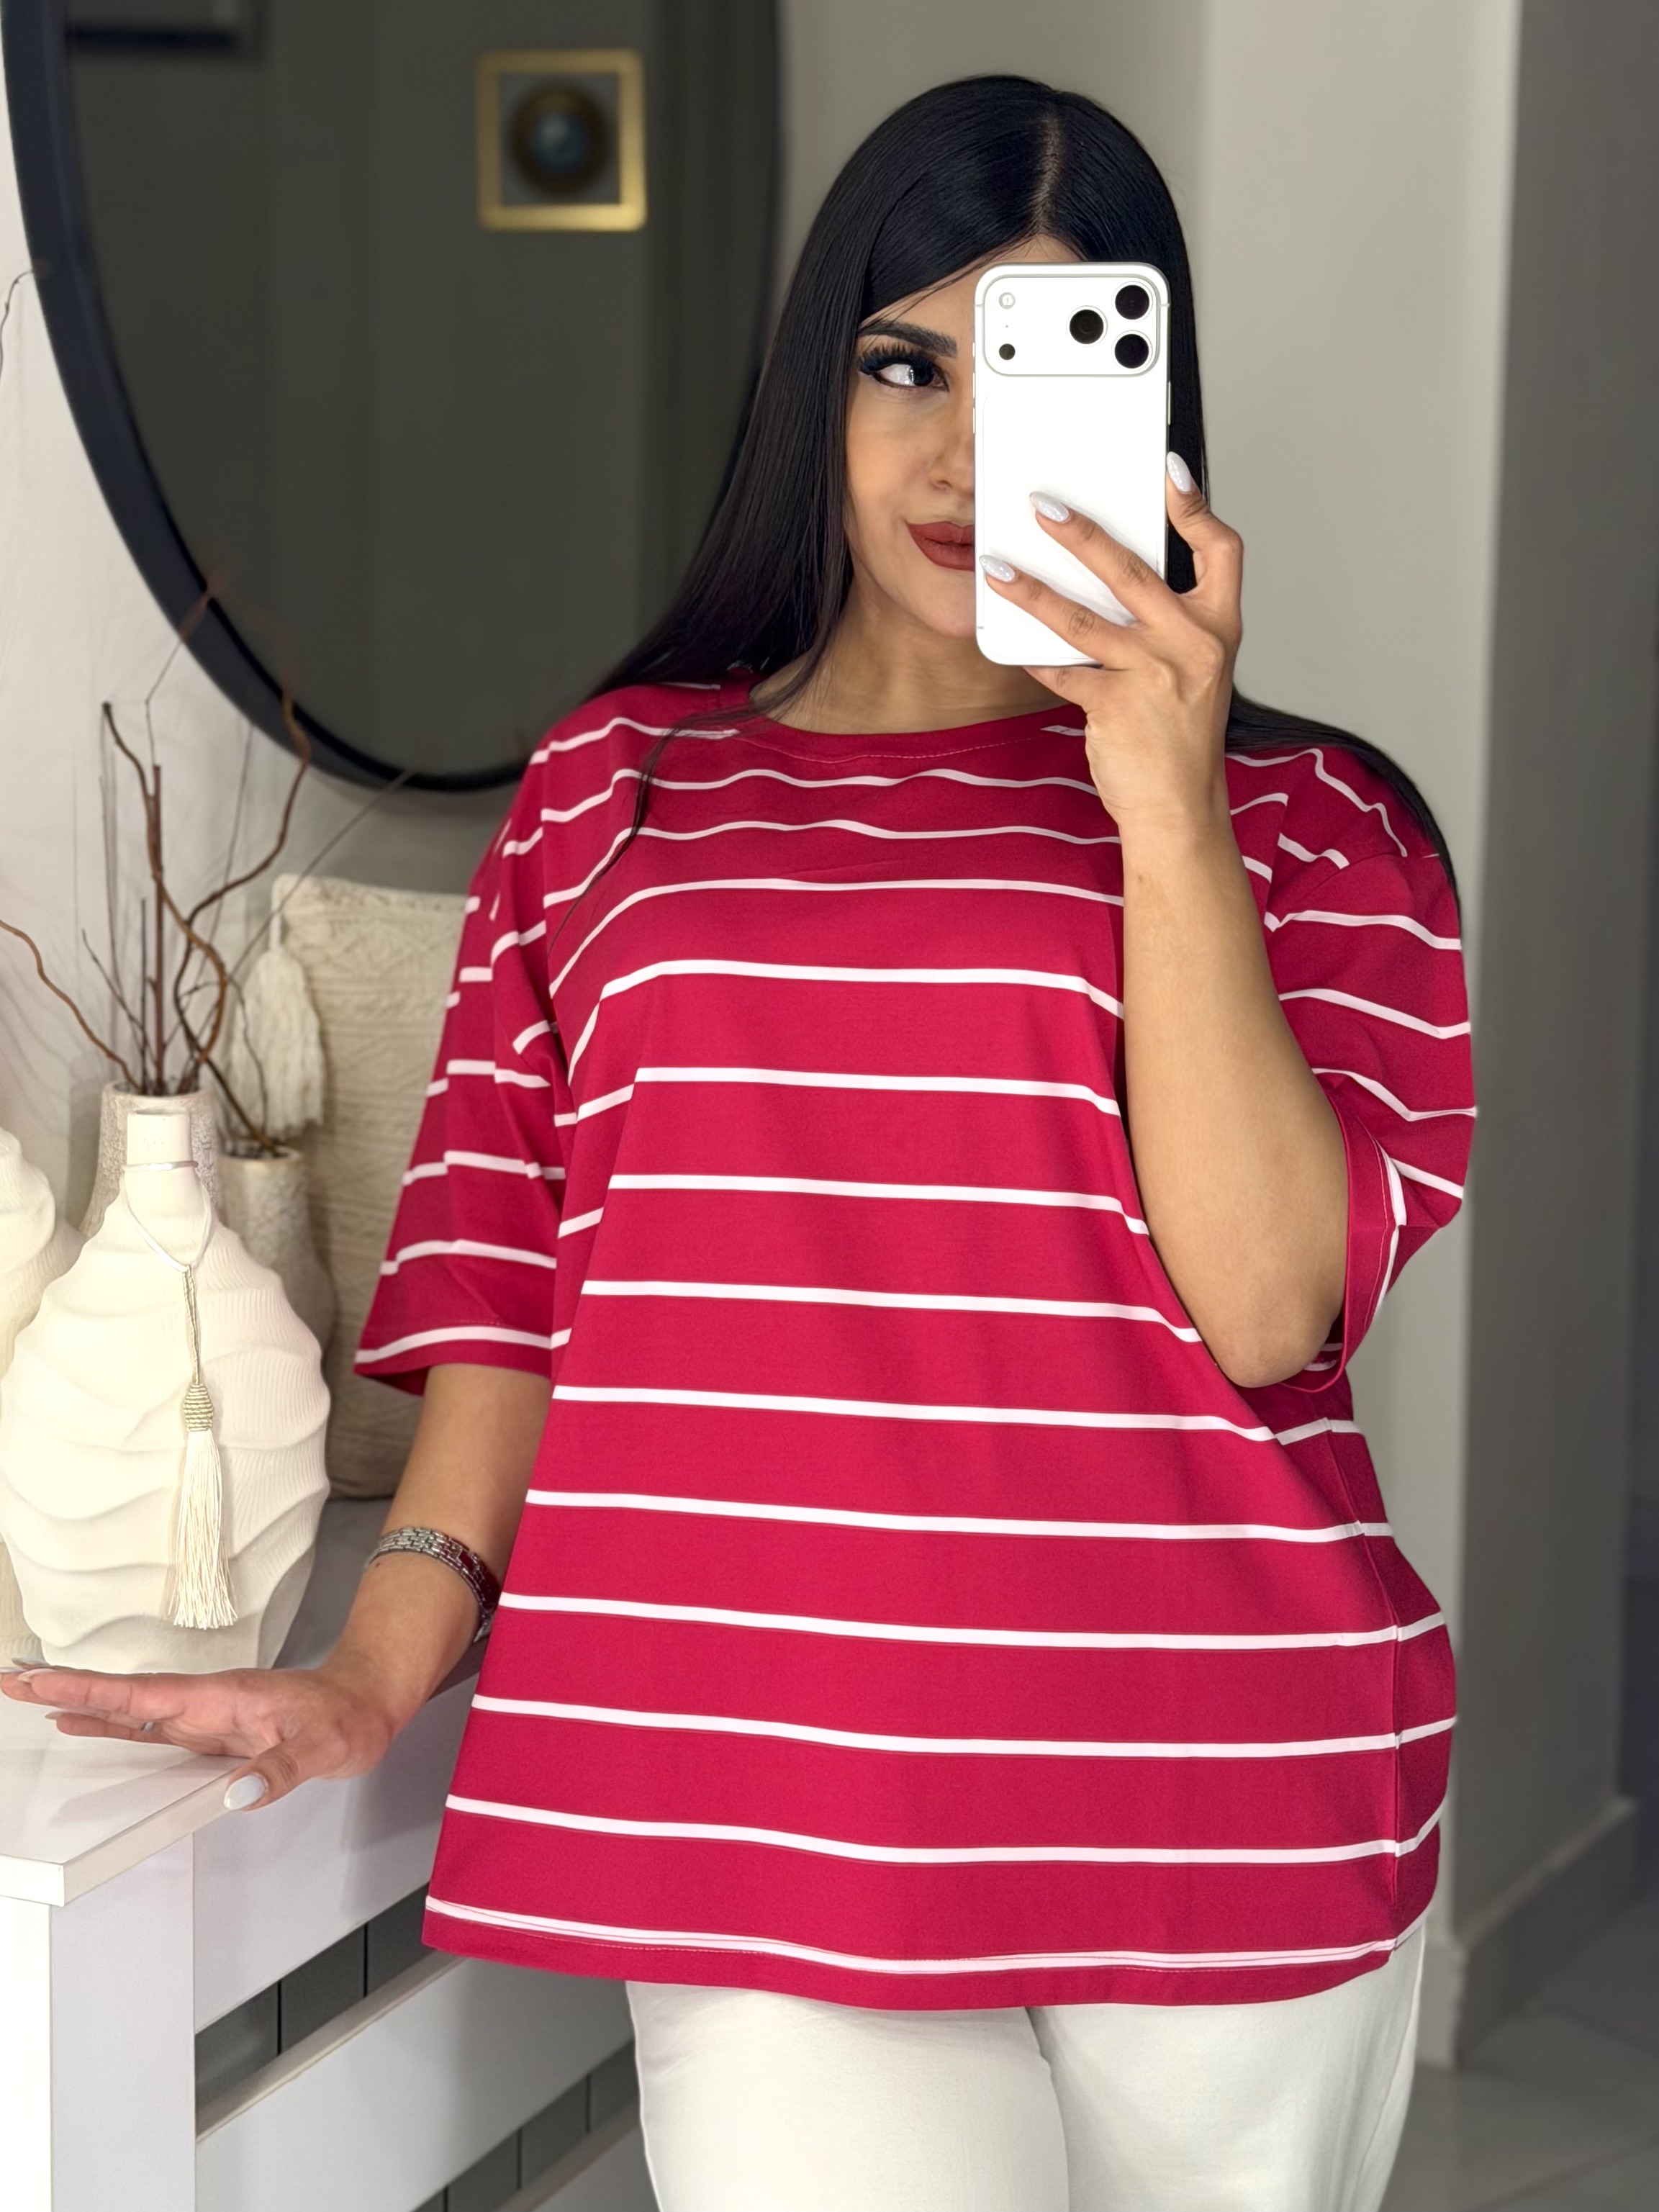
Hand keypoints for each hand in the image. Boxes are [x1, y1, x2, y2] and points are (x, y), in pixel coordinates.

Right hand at [0, 1655, 398, 1810]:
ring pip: (130, 1709)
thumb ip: (281, 1769)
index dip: (89, 1690)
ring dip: (80, 1704)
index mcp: (220, 1698)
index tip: (41, 1682)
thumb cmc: (349, 1716)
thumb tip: (237, 1794)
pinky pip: (150, 1726)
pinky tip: (85, 1725)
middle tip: (11, 1683)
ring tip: (29, 1699)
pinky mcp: (210, 1732)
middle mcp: (204, 1703)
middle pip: (121, 1695)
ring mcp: (204, 1717)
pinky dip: (111, 1723)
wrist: (368, 1703)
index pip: (141, 1694)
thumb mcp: (323, 1747)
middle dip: (65, 1689)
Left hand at [980, 457, 1242, 839]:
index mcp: (1219, 627)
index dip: (1196, 507)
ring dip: (1033, 590)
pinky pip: (1063, 670)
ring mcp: (1153, 675)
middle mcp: (1192, 645)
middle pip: (1132, 571)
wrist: (1179, 805)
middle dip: (1082, 533)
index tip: (1168, 472)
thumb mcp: (1195, 669)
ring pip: (1082, 619)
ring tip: (998, 569)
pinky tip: (1011, 638)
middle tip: (1044, 508)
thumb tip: (1106, 576)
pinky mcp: (1116, 706)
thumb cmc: (1181, 734)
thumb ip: (1166, 622)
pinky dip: (1034, 655)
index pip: (1222, 550)